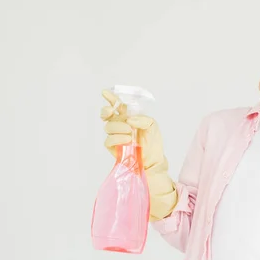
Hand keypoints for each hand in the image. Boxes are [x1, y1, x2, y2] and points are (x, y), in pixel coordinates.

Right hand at [100, 90, 176, 220]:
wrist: (153, 167)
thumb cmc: (154, 148)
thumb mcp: (154, 129)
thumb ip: (143, 120)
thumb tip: (129, 119)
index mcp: (130, 120)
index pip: (118, 107)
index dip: (111, 99)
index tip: (105, 92)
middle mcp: (121, 128)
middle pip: (108, 115)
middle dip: (108, 111)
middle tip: (112, 112)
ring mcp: (116, 139)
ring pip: (108, 127)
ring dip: (118, 127)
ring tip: (130, 134)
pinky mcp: (113, 150)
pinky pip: (108, 140)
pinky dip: (117, 138)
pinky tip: (126, 141)